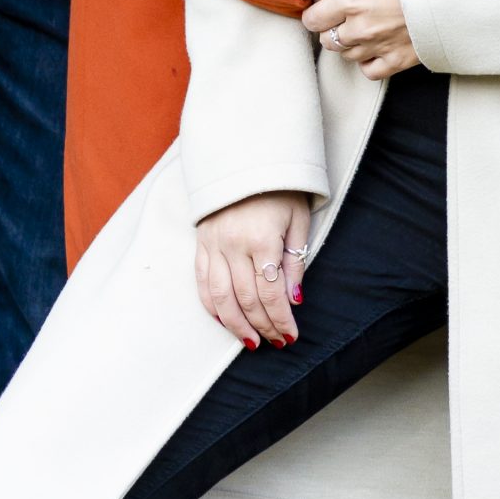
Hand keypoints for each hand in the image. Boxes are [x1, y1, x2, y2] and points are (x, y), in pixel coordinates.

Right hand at [195, 191, 311, 348]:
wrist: (245, 156)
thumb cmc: (279, 187)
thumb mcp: (298, 219)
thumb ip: (295, 261)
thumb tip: (294, 300)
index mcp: (262, 239)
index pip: (271, 293)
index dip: (281, 319)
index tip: (291, 336)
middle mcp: (234, 246)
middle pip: (247, 300)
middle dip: (264, 326)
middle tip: (276, 342)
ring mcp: (214, 245)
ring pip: (221, 298)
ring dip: (236, 325)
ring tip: (252, 342)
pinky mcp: (201, 243)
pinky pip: (202, 283)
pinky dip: (212, 306)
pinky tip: (225, 320)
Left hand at [301, 0, 416, 76]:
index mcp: (353, 0)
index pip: (315, 18)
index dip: (313, 13)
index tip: (318, 9)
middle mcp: (361, 29)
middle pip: (328, 39)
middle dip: (330, 28)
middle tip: (341, 16)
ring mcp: (378, 47)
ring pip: (346, 55)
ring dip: (347, 44)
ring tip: (359, 28)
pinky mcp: (398, 61)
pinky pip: (369, 70)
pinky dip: (366, 61)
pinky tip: (374, 47)